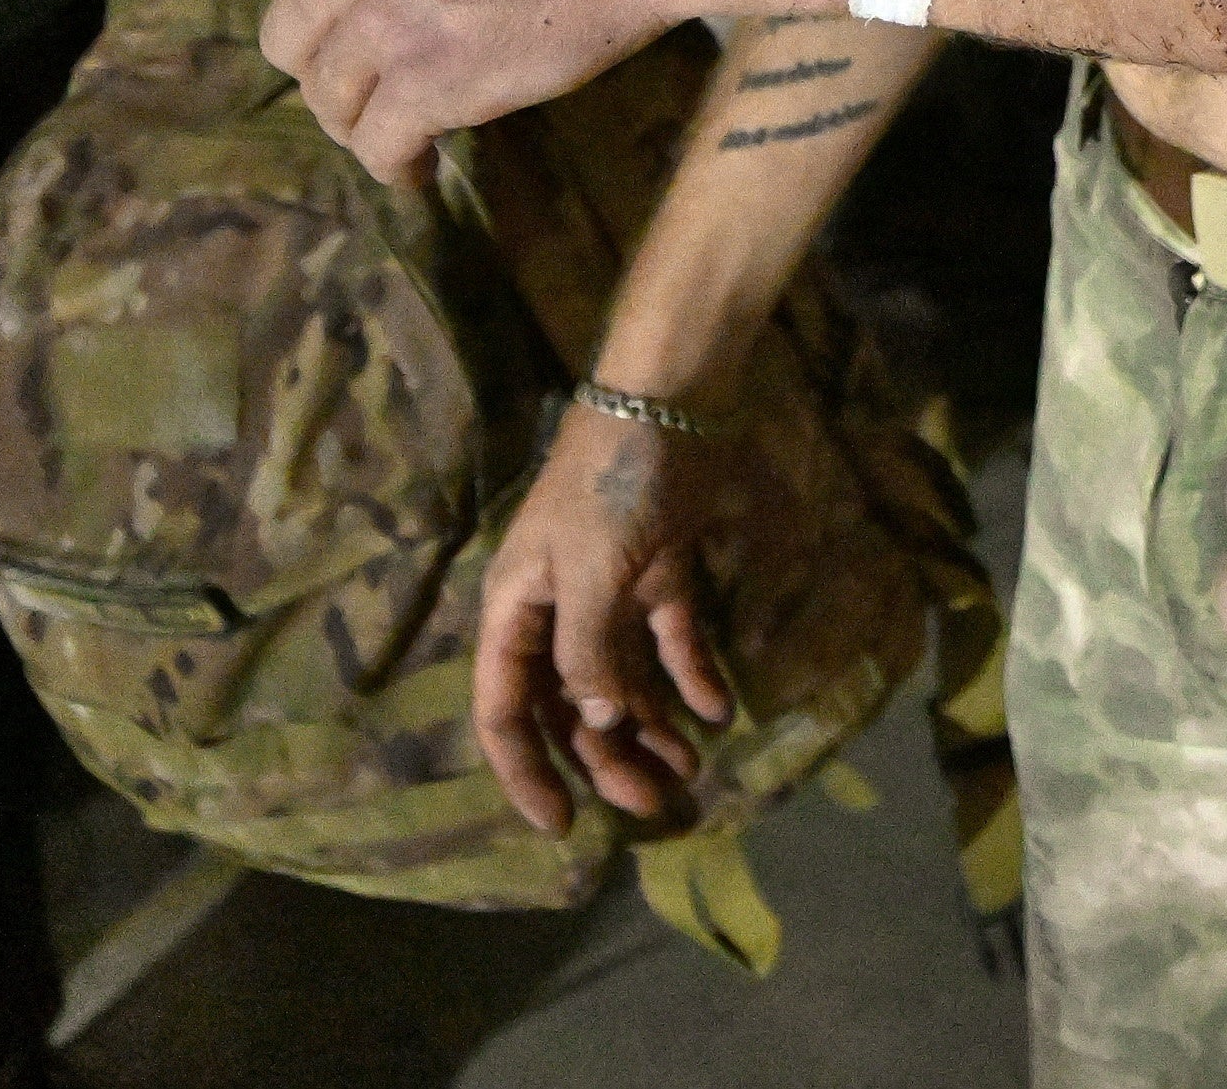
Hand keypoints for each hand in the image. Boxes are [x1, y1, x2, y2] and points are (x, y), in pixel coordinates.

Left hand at [250, 0, 860, 184]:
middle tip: (373, 90)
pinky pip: (378, 146)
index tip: (339, 32)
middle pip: (290, 43)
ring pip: (330, 102)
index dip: (307, 10)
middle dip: (327, 74)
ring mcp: (385, 21)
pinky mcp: (430, 83)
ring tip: (402, 134)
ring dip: (362, 124)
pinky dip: (395, 165)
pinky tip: (420, 167)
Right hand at [474, 404, 741, 834]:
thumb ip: (586, 653)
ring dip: (651, 726)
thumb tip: (594, 720)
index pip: (507, 711)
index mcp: (516, 611)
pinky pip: (670, 640)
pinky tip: (719, 711)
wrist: (668, 399)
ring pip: (623, 679)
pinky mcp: (662, 571)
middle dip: (606, 758)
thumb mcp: (587, 574)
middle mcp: (556, 609)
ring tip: (690, 769)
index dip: (526, 772)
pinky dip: (692, 675)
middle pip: (573, 704)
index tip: (560, 826)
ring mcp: (611, 591)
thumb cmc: (610, 487)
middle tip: (656, 804)